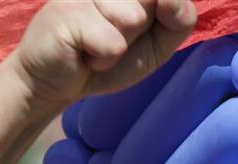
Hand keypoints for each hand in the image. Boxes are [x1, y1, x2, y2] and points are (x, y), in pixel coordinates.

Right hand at [12, 0, 195, 105]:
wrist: (58, 82)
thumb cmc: (109, 56)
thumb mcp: (157, 43)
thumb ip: (179, 19)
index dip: (167, 13)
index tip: (138, 27)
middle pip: (153, 1)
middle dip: (143, 30)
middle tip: (114, 37)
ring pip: (134, 18)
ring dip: (121, 45)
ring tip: (97, 44)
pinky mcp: (66, 10)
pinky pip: (112, 43)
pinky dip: (104, 59)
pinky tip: (84, 53)